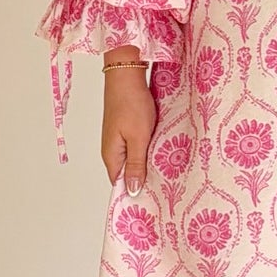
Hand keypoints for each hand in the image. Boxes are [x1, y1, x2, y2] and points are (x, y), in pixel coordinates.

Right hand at [101, 60, 156, 193]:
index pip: (120, 184)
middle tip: (164, 189)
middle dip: (143, 180)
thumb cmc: (131, 104)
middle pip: (127, 173)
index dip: (134, 192)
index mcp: (111, 156)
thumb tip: (131, 190)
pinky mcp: (125, 129)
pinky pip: (136, 147)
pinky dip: (147, 151)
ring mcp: (118, 139)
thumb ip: (135, 164)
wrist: (126, 74)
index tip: (151, 201)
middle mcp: (112, 150)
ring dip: (146, 164)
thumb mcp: (138, 137)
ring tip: (165, 173)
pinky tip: (159, 152)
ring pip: (133, 159)